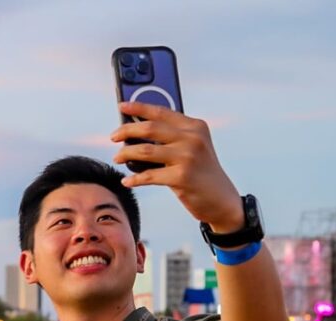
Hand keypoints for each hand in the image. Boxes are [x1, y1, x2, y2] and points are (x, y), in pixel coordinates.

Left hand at [111, 101, 243, 232]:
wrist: (221, 199)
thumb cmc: (201, 173)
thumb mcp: (193, 148)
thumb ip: (172, 137)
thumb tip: (136, 131)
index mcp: (195, 127)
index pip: (162, 112)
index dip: (139, 107)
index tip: (122, 106)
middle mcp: (193, 138)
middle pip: (150, 128)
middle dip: (126, 130)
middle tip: (113, 137)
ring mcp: (188, 157)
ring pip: (145, 150)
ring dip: (126, 154)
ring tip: (117, 158)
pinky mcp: (182, 177)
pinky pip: (148, 176)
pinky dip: (134, 179)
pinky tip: (127, 181)